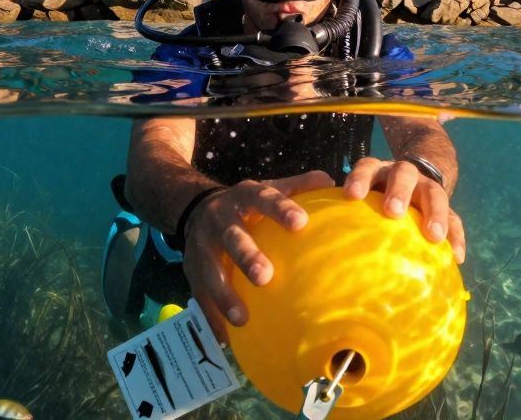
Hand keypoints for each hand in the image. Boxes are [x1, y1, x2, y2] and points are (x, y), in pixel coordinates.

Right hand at [182, 170, 333, 341]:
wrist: (194, 207)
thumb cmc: (245, 204)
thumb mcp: (266, 188)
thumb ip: (295, 187)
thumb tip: (330, 181)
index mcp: (243, 196)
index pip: (263, 197)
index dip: (280, 209)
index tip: (300, 223)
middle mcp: (219, 218)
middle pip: (232, 236)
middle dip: (246, 256)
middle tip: (265, 277)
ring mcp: (201, 244)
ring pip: (210, 270)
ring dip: (224, 295)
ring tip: (241, 319)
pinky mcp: (190, 269)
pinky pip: (199, 295)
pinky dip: (211, 317)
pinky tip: (225, 339)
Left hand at [343, 157, 465, 263]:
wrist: (415, 180)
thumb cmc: (372, 201)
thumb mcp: (360, 198)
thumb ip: (341, 215)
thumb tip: (307, 242)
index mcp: (378, 171)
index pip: (367, 167)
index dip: (359, 179)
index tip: (351, 196)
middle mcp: (404, 174)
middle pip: (403, 174)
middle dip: (399, 191)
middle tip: (392, 211)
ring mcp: (427, 187)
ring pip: (434, 193)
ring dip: (434, 213)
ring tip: (433, 236)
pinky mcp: (445, 206)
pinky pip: (455, 219)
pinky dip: (456, 237)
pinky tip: (455, 257)